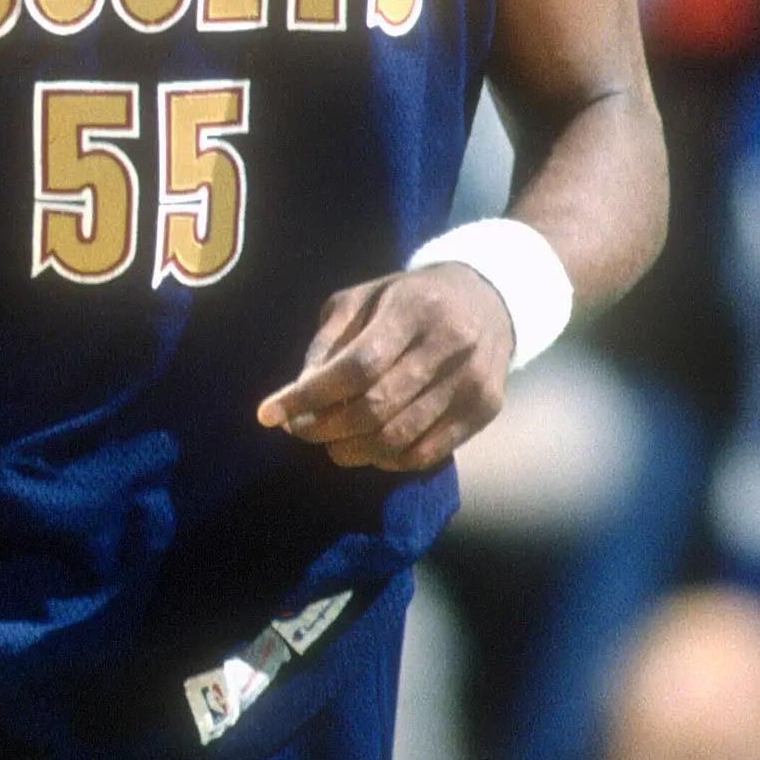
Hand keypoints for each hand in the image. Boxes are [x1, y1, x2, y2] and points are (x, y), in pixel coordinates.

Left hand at [257, 263, 513, 472]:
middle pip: (376, 406)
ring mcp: (472, 380)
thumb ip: (329, 341)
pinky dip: (388, 461)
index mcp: (413, 309)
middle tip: (300, 430)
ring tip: (330, 444)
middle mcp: (448, 344)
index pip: (355, 365)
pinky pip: (428, 453)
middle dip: (325, 427)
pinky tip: (369, 449)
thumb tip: (300, 391)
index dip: (309, 396)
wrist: (489, 299)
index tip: (269, 414)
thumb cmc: (411, 299)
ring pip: (400, 437)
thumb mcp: (364, 298)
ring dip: (352, 450)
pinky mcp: (487, 408)